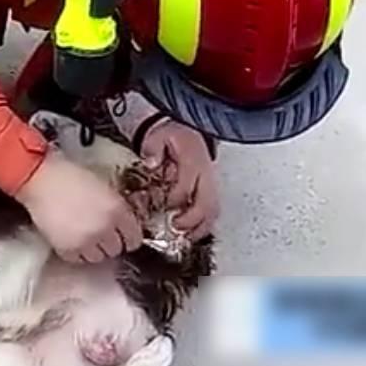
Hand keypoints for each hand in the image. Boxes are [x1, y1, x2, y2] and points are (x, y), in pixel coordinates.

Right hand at [16, 152, 142, 262]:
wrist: (42, 180)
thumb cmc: (72, 177)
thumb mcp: (104, 189)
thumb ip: (117, 209)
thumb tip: (122, 227)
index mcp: (118, 211)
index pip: (134, 239)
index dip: (128, 238)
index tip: (123, 237)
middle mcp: (106, 229)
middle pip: (116, 250)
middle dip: (109, 243)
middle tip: (99, 233)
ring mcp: (87, 242)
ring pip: (98, 258)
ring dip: (93, 250)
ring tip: (83, 237)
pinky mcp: (68, 250)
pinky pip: (78, 259)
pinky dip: (75, 252)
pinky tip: (70, 238)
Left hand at [138, 122, 219, 240]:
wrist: (183, 128)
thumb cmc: (170, 134)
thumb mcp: (158, 135)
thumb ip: (153, 148)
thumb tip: (152, 162)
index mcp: (193, 160)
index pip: (185, 188)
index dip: (173, 201)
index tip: (163, 207)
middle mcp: (206, 173)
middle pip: (206, 203)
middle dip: (192, 220)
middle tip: (176, 228)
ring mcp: (210, 181)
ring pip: (213, 209)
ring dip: (201, 226)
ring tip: (187, 237)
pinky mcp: (210, 188)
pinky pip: (213, 209)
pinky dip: (205, 224)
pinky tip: (194, 233)